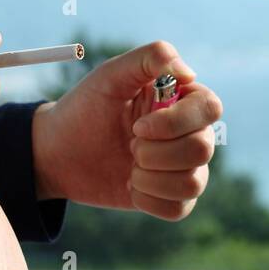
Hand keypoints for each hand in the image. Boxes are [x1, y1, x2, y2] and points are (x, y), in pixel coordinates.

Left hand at [31, 40, 221, 219]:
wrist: (58, 152)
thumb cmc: (85, 108)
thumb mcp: (109, 76)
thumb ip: (147, 59)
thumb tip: (188, 71)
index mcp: (182, 100)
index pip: (210, 109)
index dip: (176, 122)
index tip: (137, 126)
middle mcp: (189, 133)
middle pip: (203, 149)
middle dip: (156, 153)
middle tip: (128, 144)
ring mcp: (182, 167)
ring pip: (194, 183)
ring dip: (150, 178)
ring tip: (129, 167)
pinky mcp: (170, 197)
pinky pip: (178, 209)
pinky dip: (148, 200)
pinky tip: (130, 186)